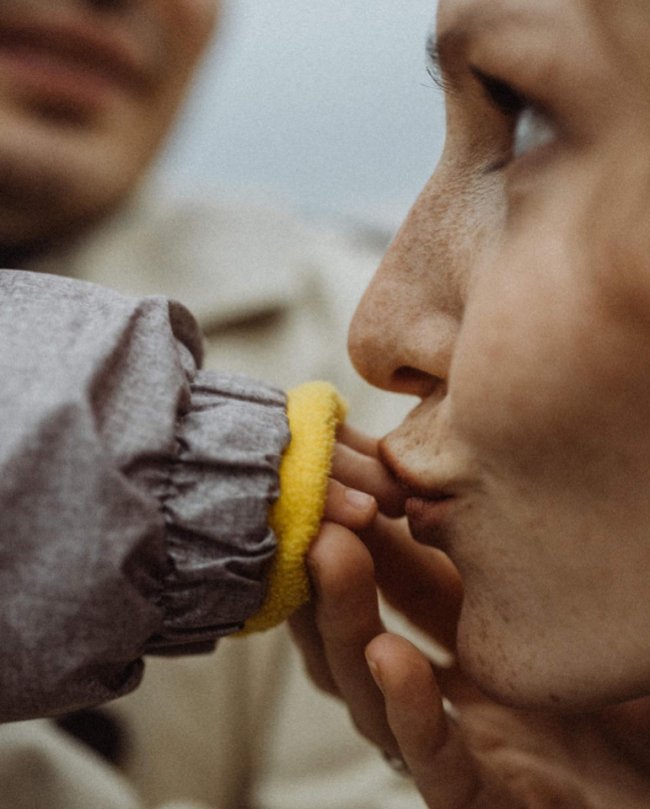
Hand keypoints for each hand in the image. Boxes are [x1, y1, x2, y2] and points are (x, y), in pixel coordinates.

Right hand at [295, 428, 649, 806]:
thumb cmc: (624, 686)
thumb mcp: (544, 594)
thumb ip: (489, 547)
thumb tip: (445, 467)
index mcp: (462, 641)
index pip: (384, 585)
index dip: (349, 533)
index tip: (329, 477)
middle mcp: (450, 694)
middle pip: (358, 639)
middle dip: (326, 570)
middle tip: (315, 507)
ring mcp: (464, 752)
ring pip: (375, 701)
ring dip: (346, 628)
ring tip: (332, 557)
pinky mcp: (489, 805)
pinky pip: (440, 768)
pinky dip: (410, 715)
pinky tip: (389, 659)